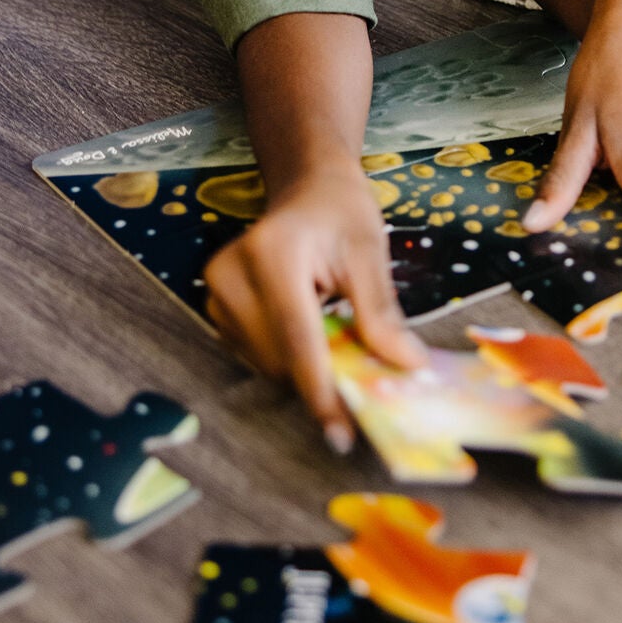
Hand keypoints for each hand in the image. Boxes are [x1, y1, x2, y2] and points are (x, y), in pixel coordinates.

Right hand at [203, 166, 426, 451]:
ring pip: (267, 364)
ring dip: (306, 368)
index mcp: (272, 255)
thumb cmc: (341, 212)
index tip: (343, 434)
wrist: (306, 187)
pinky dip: (289, 358)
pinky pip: (256, 355)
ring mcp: (216, 292)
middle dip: (323, 378)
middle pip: (280, 359)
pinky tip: (310, 329)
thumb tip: (406, 367)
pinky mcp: (215, 308)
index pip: (297, 340)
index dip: (321, 392)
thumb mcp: (370, 253)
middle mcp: (231, 274)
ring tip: (334, 332)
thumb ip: (382, 312)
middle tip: (365, 377)